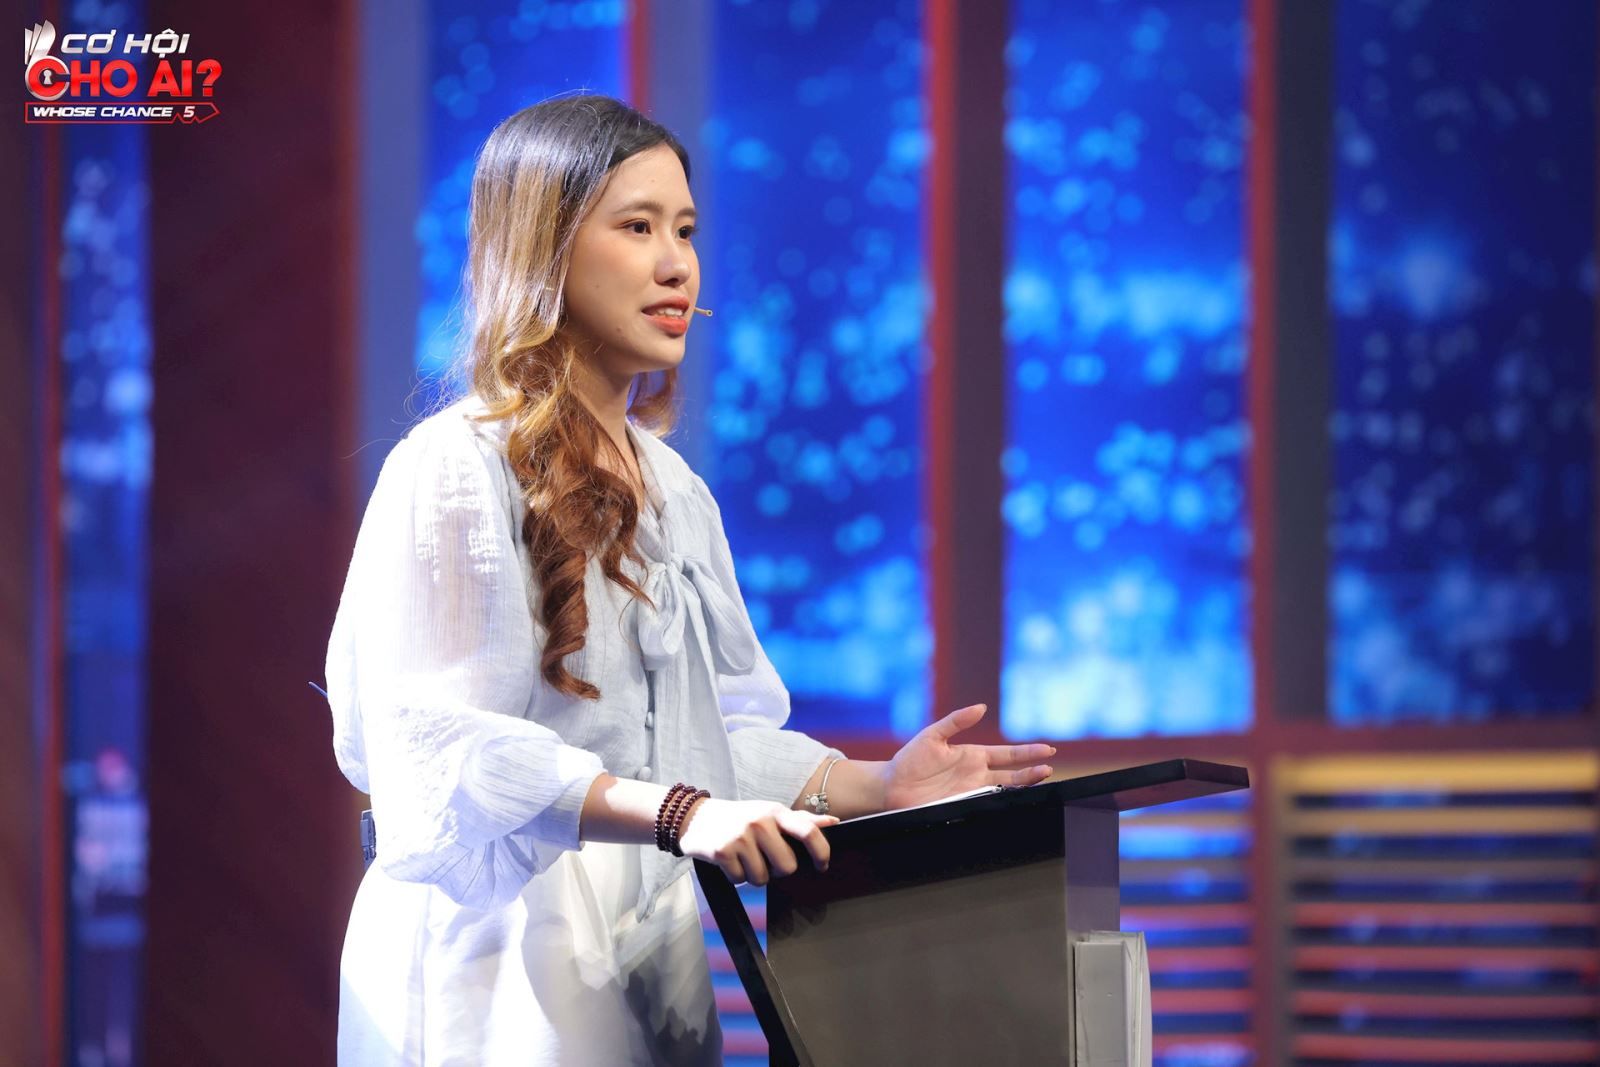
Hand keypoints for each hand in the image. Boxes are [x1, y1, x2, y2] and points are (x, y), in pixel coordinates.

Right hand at [677, 797, 839, 885]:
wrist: (695, 817)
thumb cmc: (739, 817)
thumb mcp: (769, 813)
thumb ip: (801, 820)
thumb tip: (833, 822)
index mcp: (776, 812)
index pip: (808, 832)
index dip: (821, 852)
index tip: (822, 866)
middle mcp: (760, 822)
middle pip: (787, 867)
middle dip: (776, 870)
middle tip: (763, 859)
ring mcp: (741, 837)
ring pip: (762, 879)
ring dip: (753, 875)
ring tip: (743, 858)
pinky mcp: (723, 851)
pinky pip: (740, 880)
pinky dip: (735, 877)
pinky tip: (729, 861)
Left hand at [882, 703, 1055, 810]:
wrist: (892, 785)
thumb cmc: (910, 758)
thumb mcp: (933, 735)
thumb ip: (956, 721)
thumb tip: (982, 707)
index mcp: (973, 755)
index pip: (1006, 754)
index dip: (1027, 753)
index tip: (1047, 750)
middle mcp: (976, 774)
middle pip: (1012, 774)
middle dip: (1032, 771)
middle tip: (1049, 767)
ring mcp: (971, 791)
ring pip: (1005, 790)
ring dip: (1023, 786)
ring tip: (1042, 779)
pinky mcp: (963, 806)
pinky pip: (987, 805)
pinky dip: (1003, 803)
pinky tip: (1016, 801)